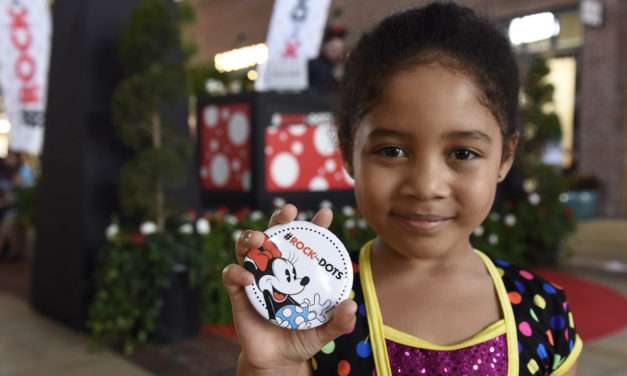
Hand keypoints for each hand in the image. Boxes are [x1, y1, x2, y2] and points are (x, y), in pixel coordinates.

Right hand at [223, 204, 356, 374]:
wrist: (277, 361)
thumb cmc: (302, 338)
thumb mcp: (324, 331)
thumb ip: (339, 321)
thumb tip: (351, 305)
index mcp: (299, 271)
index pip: (307, 242)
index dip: (316, 225)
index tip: (325, 213)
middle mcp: (276, 268)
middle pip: (275, 234)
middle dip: (280, 218)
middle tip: (288, 213)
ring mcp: (255, 277)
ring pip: (247, 247)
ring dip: (251, 237)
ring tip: (260, 239)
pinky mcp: (238, 293)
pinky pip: (231, 275)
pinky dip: (237, 272)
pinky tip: (248, 278)